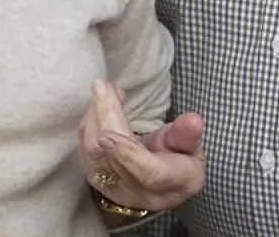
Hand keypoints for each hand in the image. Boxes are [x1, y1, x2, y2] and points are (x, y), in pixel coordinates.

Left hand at [78, 79, 205, 212]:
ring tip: (104, 91)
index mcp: (173, 183)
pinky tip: (97, 107)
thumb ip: (187, 134)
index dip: (129, 155)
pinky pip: (84, 152)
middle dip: (105, 119)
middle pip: (112, 159)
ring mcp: (115, 190)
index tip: (110, 132)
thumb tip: (194, 120)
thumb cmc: (180, 161)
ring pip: (93, 155)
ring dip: (94, 118)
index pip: (149, 173)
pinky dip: (88, 125)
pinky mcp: (97, 181)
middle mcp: (140, 192)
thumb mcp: (192, 147)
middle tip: (104, 86)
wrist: (160, 184)